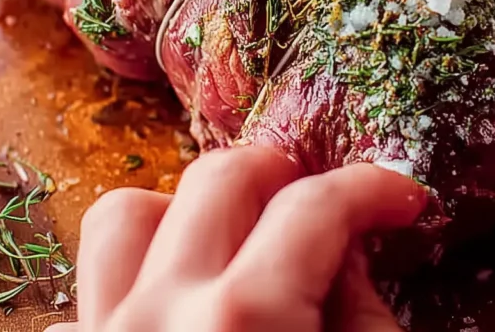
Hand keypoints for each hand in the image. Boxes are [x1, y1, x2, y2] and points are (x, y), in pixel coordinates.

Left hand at [48, 147, 424, 330]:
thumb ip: (364, 317)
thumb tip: (349, 248)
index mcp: (245, 322)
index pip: (318, 208)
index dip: (373, 188)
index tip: (402, 197)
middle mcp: (159, 315)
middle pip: (221, 177)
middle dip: (282, 177)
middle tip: (316, 207)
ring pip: (129, 212)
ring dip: (189, 211)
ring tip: (231, 244)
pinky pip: (91, 285)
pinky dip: (141, 272)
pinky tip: (177, 303)